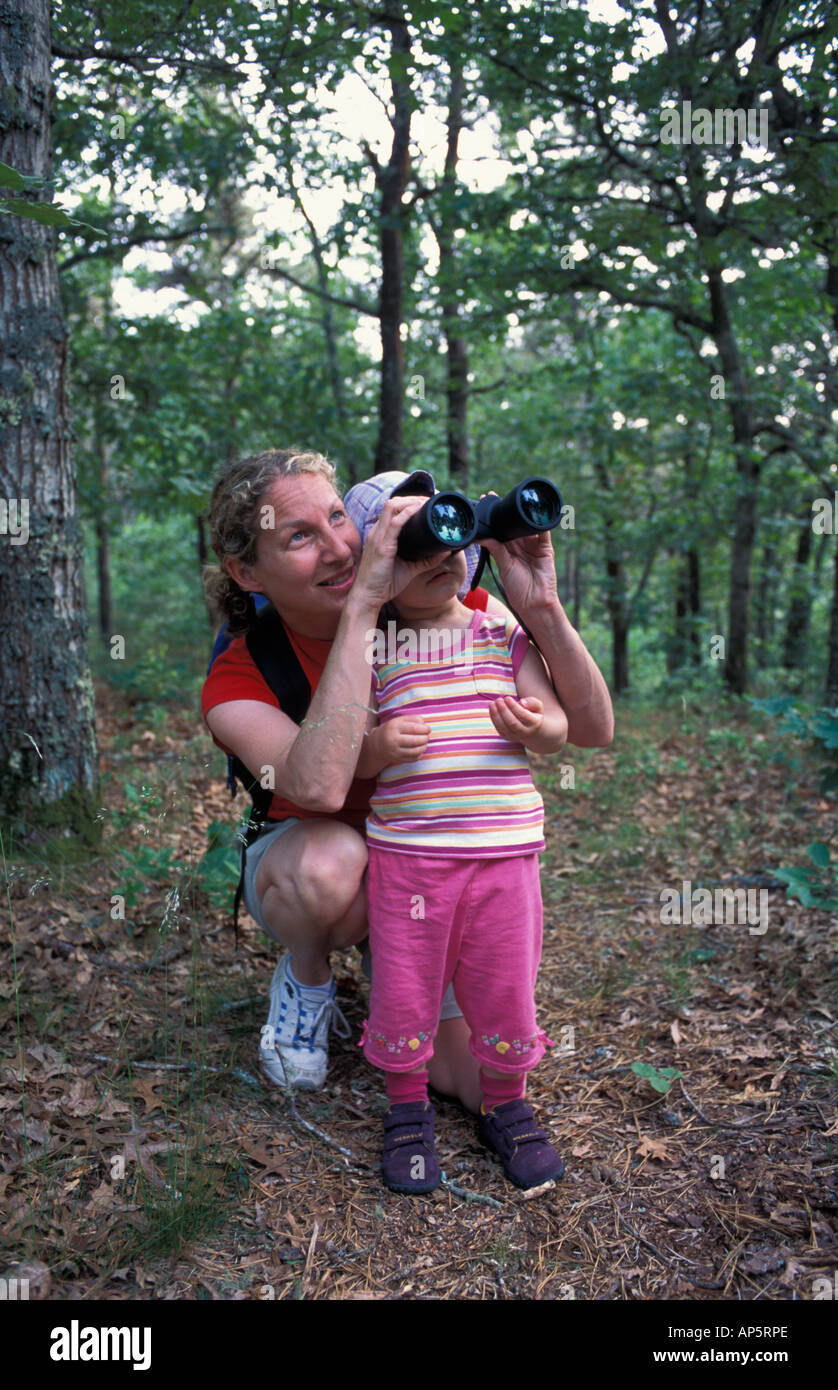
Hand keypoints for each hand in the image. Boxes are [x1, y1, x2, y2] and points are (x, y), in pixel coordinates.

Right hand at [353, 496, 451, 607]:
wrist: (367, 597)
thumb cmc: (384, 583)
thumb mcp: (410, 569)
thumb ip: (426, 560)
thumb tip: (445, 551)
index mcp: (381, 535)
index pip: (393, 509)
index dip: (409, 502)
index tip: (426, 503)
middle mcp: (377, 532)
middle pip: (393, 503)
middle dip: (412, 498)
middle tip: (430, 500)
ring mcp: (378, 537)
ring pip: (392, 507)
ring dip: (411, 501)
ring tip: (427, 502)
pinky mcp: (382, 546)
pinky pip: (395, 523)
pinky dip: (408, 514)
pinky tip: (419, 511)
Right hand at [377, 716, 430, 764]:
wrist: (378, 743)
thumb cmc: (393, 729)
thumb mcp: (399, 720)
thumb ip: (413, 719)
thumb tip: (424, 724)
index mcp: (393, 727)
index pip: (414, 728)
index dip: (424, 729)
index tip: (428, 729)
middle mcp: (393, 739)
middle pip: (415, 741)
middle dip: (425, 738)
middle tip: (427, 736)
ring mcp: (394, 751)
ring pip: (415, 751)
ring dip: (424, 746)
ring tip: (424, 742)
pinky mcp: (397, 759)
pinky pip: (413, 758)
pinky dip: (420, 754)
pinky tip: (419, 749)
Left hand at [478, 491, 559, 612]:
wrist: (535, 601)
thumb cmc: (517, 589)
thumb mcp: (504, 567)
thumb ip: (496, 550)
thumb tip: (483, 537)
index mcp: (506, 549)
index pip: (499, 528)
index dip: (493, 516)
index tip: (484, 500)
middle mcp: (518, 544)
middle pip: (512, 523)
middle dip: (505, 511)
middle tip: (495, 497)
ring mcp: (532, 544)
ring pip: (526, 524)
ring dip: (521, 513)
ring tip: (514, 502)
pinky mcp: (545, 546)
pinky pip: (543, 530)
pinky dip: (540, 521)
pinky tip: (534, 512)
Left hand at [488, 695, 543, 743]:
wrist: (533, 732)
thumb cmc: (534, 715)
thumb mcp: (538, 707)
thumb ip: (532, 702)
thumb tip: (521, 702)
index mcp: (534, 723)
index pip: (523, 715)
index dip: (513, 706)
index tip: (507, 698)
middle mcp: (525, 732)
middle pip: (512, 723)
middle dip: (503, 710)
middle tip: (499, 700)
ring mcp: (516, 737)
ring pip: (504, 728)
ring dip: (496, 715)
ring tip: (492, 703)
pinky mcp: (507, 737)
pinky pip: (499, 729)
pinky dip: (494, 718)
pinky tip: (492, 708)